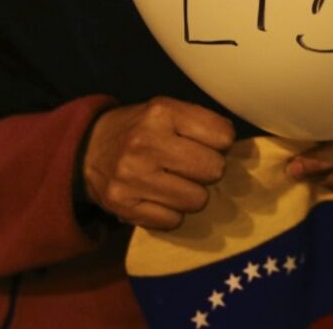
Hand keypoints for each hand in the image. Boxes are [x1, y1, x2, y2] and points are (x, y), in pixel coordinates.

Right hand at [81, 97, 234, 230]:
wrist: (88, 149)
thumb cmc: (140, 129)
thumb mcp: (166, 111)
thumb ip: (200, 124)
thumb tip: (244, 152)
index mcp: (162, 112)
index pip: (222, 135)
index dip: (222, 142)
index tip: (209, 143)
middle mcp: (146, 143)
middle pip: (213, 169)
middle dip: (210, 169)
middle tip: (194, 165)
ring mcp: (133, 176)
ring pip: (197, 200)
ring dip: (194, 194)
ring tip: (177, 182)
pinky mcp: (123, 206)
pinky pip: (173, 221)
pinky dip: (173, 213)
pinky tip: (161, 198)